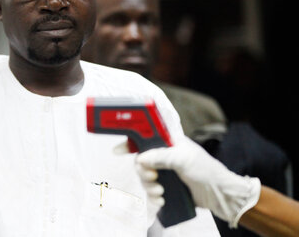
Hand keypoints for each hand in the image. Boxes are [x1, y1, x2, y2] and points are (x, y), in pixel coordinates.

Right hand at [135, 137, 260, 227]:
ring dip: (149, 186)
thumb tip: (141, 158)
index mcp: (169, 143)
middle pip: (141, 161)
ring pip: (144, 177)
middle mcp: (164, 156)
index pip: (145, 137)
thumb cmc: (206, 170)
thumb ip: (162, 156)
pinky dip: (153, 196)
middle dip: (143, 171)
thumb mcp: (184, 159)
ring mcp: (165, 172)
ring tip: (160, 192)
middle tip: (152, 177)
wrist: (219, 195)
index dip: (130, 142)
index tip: (118, 151)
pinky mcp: (167, 187)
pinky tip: (161, 200)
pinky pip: (151, 191)